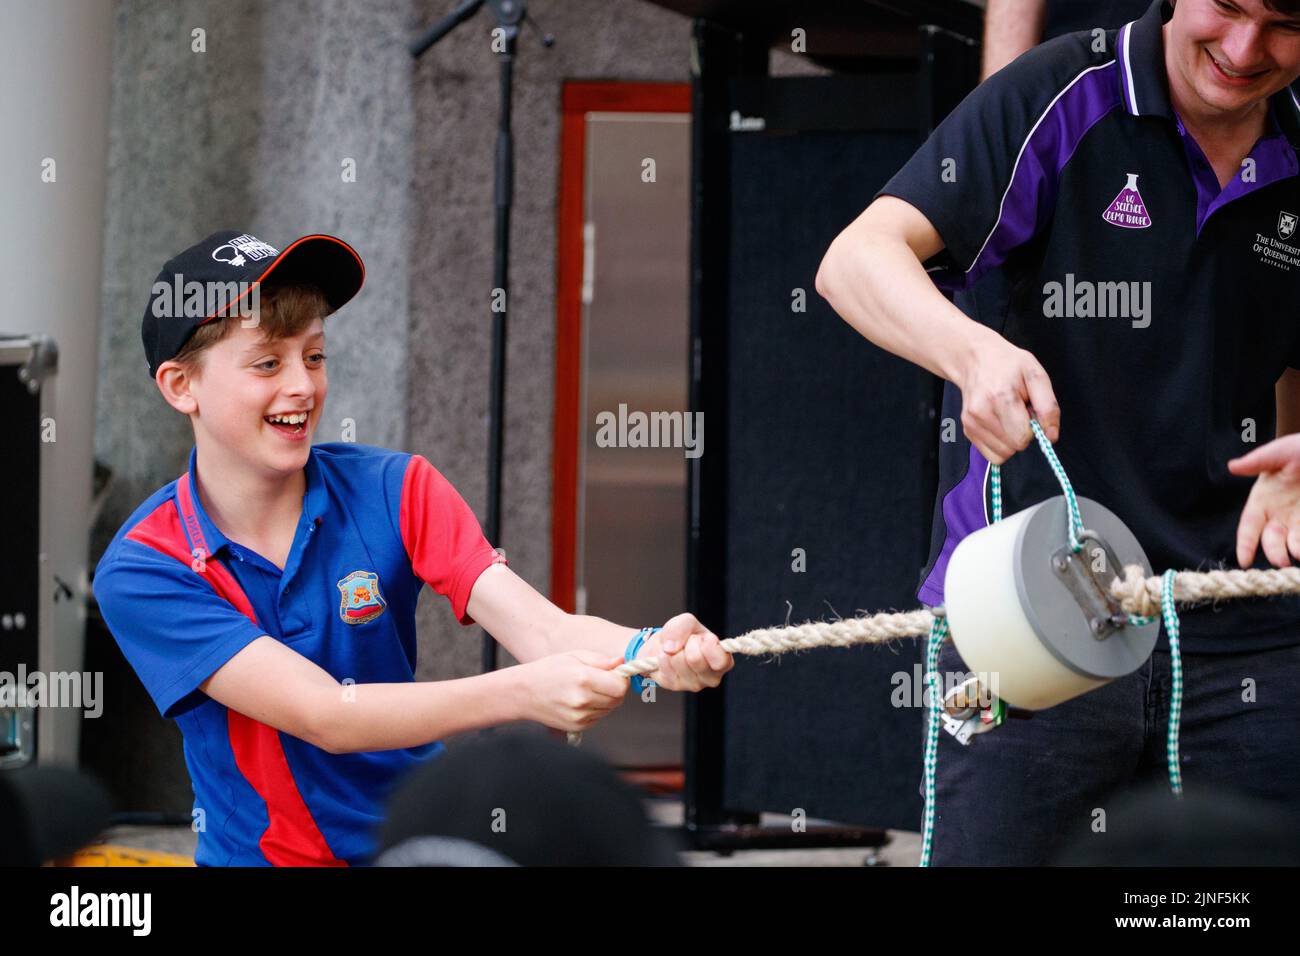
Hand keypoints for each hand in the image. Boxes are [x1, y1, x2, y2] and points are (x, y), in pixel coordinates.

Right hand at [516, 650, 628, 731]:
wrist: (523, 693)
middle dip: (615, 689)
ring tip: (588, 689)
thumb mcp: (574, 655)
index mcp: (583, 678)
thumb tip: (622, 661)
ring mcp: (579, 716)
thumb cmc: (549, 670)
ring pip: (609, 709)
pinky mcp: (577, 727)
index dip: (621, 679)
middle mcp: (582, 700)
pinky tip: (581, 700)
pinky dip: (596, 709)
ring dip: (606, 700)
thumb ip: (601, 659)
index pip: (620, 686)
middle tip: (602, 680)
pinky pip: (598, 717)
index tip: (614, 673)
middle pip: (617, 699)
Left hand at [642, 613, 733, 691]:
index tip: (704, 638)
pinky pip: (664, 665)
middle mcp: (711, 678)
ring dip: (673, 649)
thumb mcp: (688, 622)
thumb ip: (684, 625)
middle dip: (688, 643)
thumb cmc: (686, 635)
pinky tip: (668, 657)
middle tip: (689, 643)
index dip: (708, 644)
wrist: (666, 644)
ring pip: (677, 660)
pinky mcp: (674, 685)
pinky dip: (662, 655)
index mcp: (723, 661)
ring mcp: (693, 684)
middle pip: (694, 658)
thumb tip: (670, 648)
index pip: (721, 661)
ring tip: (678, 650)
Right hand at [954, 331, 1059, 463]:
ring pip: (1002, 454)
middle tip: (1019, 411)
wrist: (975, 358)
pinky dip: (1000, 444)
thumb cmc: (1008, 365)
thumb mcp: (1036, 375)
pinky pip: (991, 454)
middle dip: (1022, 434)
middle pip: (1013, 447)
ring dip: (1010, 439)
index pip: (1022, 437)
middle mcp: (981, 412)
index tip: (1029, 411)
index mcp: (1000, 397)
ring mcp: (971, 422)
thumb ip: (1048, 407)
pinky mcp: (967, 429)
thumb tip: (1051, 437)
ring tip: (1008, 416)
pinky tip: (999, 424)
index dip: (1033, 428)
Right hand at [1228, 434, 1299, 566]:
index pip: (1249, 526)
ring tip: (1299, 553)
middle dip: (1275, 553)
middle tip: (1282, 561)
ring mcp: (1298, 519)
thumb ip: (1257, 461)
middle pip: (1271, 540)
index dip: (1245, 544)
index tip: (1244, 562)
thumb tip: (1232, 467)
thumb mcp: (1280, 453)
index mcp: (1263, 499)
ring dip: (1294, 550)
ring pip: (1293, 543)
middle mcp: (1279, 514)